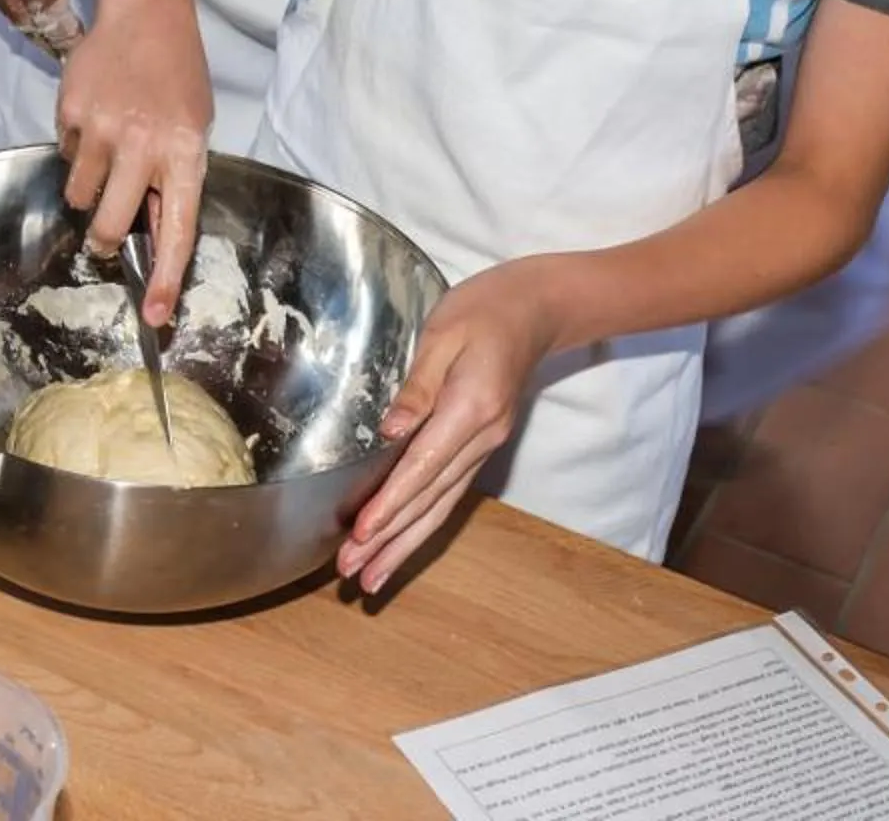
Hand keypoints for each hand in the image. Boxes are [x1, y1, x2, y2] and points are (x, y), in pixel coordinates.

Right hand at [52, 0, 208, 327]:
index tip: (157, 317)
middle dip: (106, 240)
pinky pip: (66, 154)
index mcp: (184, 153)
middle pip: (111, 226)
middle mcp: (143, 146)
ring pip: (80, 194)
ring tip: (110, 148)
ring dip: (91, 186)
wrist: (146, 12)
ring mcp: (103, 129)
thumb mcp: (194, 127)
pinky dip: (78, 147)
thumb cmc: (178, 76)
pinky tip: (97, 116)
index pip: (178, 229)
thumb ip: (174, 178)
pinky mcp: (70, 112)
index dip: (167, 278)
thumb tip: (151, 232)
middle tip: (108, 235)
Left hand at [339, 261, 566, 593]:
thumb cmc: (484, 311)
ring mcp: (486, 445)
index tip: (361, 534)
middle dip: (389, 539)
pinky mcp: (482, 446)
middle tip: (351, 572)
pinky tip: (402, 543)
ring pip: (441, 505)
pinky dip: (423, 523)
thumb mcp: (443, 333)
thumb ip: (417, 385)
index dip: (391, 503)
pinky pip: (450, 493)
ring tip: (371, 577)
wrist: (536, 310)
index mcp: (470, 408)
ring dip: (405, 543)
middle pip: (430, 498)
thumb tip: (389, 432)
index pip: (423, 467)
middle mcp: (482, 437)